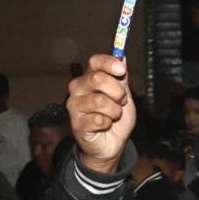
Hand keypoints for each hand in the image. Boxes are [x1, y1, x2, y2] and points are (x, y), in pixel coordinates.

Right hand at [67, 54, 136, 173]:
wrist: (111, 143)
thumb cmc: (115, 118)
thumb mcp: (123, 95)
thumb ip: (121, 77)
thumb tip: (123, 56)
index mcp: (89, 77)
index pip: (95, 61)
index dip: (109, 63)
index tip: (121, 70)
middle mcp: (78, 88)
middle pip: (97, 79)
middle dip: (117, 92)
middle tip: (121, 101)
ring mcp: (75, 106)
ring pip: (100, 101)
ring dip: (114, 110)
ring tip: (113, 115)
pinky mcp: (76, 123)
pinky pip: (98, 119)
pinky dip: (108, 123)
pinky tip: (105, 125)